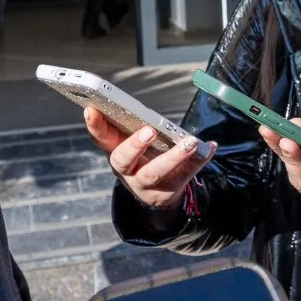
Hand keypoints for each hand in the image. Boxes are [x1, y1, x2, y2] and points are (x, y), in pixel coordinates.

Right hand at [88, 108, 213, 211]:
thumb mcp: (131, 144)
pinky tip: (209, 147)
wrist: (156, 194)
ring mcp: (145, 185)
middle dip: (135, 145)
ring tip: (191, 142)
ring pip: (155, 172)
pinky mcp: (167, 192)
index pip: (100, 138)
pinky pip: (185, 175)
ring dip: (174, 156)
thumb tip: (133, 106)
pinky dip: (199, 160)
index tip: (91, 109)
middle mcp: (125, 171)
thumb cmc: (142, 157)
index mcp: (114, 152)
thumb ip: (129, 128)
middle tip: (150, 130)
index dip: (94, 125)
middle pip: (123, 159)